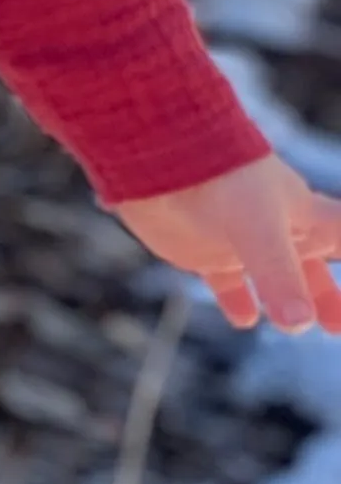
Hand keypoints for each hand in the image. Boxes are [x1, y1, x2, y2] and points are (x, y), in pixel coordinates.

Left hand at [112, 150, 340, 332]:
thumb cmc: (223, 180)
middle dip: (327, 294)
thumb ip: (280, 276)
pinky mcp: (205, 252)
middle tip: (338, 327)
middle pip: (314, 264)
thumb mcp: (260, 230)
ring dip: (288, 299)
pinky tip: (244, 320)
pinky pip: (227, 281)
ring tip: (298, 326)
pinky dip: (237, 300)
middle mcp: (278, 228)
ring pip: (274, 276)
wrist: (162, 156)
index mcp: (305, 213)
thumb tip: (299, 324)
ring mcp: (241, 241)